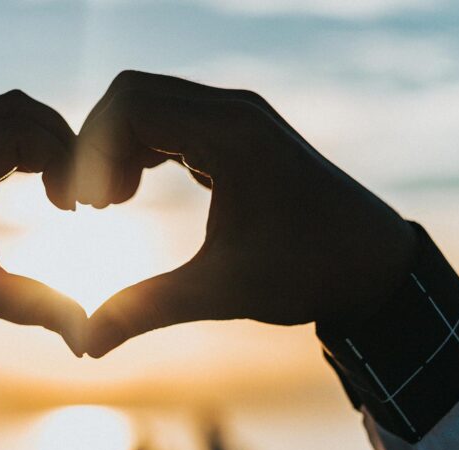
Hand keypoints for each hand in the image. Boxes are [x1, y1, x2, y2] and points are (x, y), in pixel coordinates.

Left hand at [0, 90, 86, 351]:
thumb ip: (37, 308)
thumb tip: (87, 338)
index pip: (20, 131)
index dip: (61, 159)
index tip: (72, 208)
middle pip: (16, 108)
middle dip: (60, 141)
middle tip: (77, 190)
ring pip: (3, 111)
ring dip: (42, 139)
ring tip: (60, 187)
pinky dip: (23, 144)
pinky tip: (36, 185)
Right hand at [76, 71, 416, 356]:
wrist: (372, 264)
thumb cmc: (307, 273)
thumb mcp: (221, 291)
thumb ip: (147, 310)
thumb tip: (87, 344)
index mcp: (230, 135)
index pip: (131, 107)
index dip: (92, 152)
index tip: (89, 207)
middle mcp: (233, 112)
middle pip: (133, 96)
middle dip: (98, 146)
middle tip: (93, 205)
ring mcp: (238, 117)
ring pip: (150, 104)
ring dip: (119, 147)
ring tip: (111, 203)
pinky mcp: (239, 133)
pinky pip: (172, 120)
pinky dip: (141, 148)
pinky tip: (135, 191)